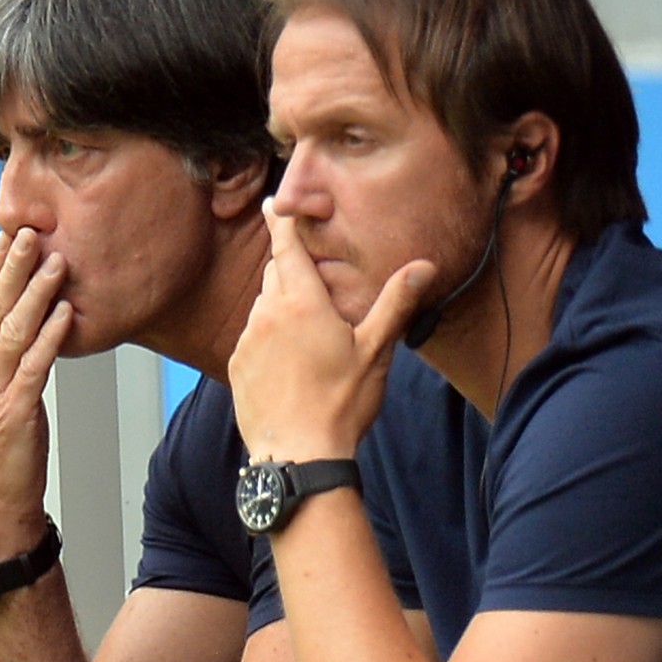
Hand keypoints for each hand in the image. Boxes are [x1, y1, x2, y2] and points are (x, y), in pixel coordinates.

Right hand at [0, 228, 73, 547]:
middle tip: (30, 231)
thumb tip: (32, 317)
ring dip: (37, 293)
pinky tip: (67, 314)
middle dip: (12, 267)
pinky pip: (35, 367)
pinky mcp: (15, 413)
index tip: (11, 232)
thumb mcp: (3, 390)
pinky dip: (51, 337)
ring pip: (13, 331)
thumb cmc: (9, 442)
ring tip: (56, 262)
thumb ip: (10, 355)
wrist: (1, 496)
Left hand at [229, 199, 433, 461]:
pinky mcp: (236, 368)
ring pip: (263, 308)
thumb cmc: (341, 403)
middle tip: (317, 290)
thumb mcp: (375, 350)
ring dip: (281, 310)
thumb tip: (425, 266)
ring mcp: (247, 342)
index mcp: (300, 302)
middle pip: (275, 275)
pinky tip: (291, 366)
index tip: (274, 204)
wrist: (298, 457)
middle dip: (291, 272)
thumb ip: (395, 303)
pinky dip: (268, 340)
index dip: (281, 223)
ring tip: (309, 339)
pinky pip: (252, 339)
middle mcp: (266, 314)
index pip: (286, 247)